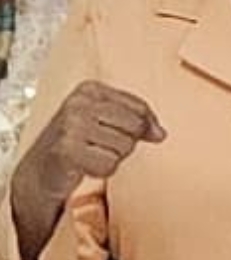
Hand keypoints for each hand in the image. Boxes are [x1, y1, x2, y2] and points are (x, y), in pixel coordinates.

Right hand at [19, 78, 165, 198]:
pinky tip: (85, 166)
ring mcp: (71, 125)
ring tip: (91, 154)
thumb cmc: (76, 144)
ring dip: (112, 158)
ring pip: (124, 147)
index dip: (147, 125)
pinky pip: (109, 165)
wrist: (40, 170)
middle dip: (125, 143)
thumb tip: (161, 134)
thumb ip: (135, 121)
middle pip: (134, 127)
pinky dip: (101, 171)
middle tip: (103, 147)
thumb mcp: (103, 121)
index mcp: (89, 89)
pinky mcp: (68, 150)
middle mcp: (79, 103)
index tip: (143, 135)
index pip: (138, 106)